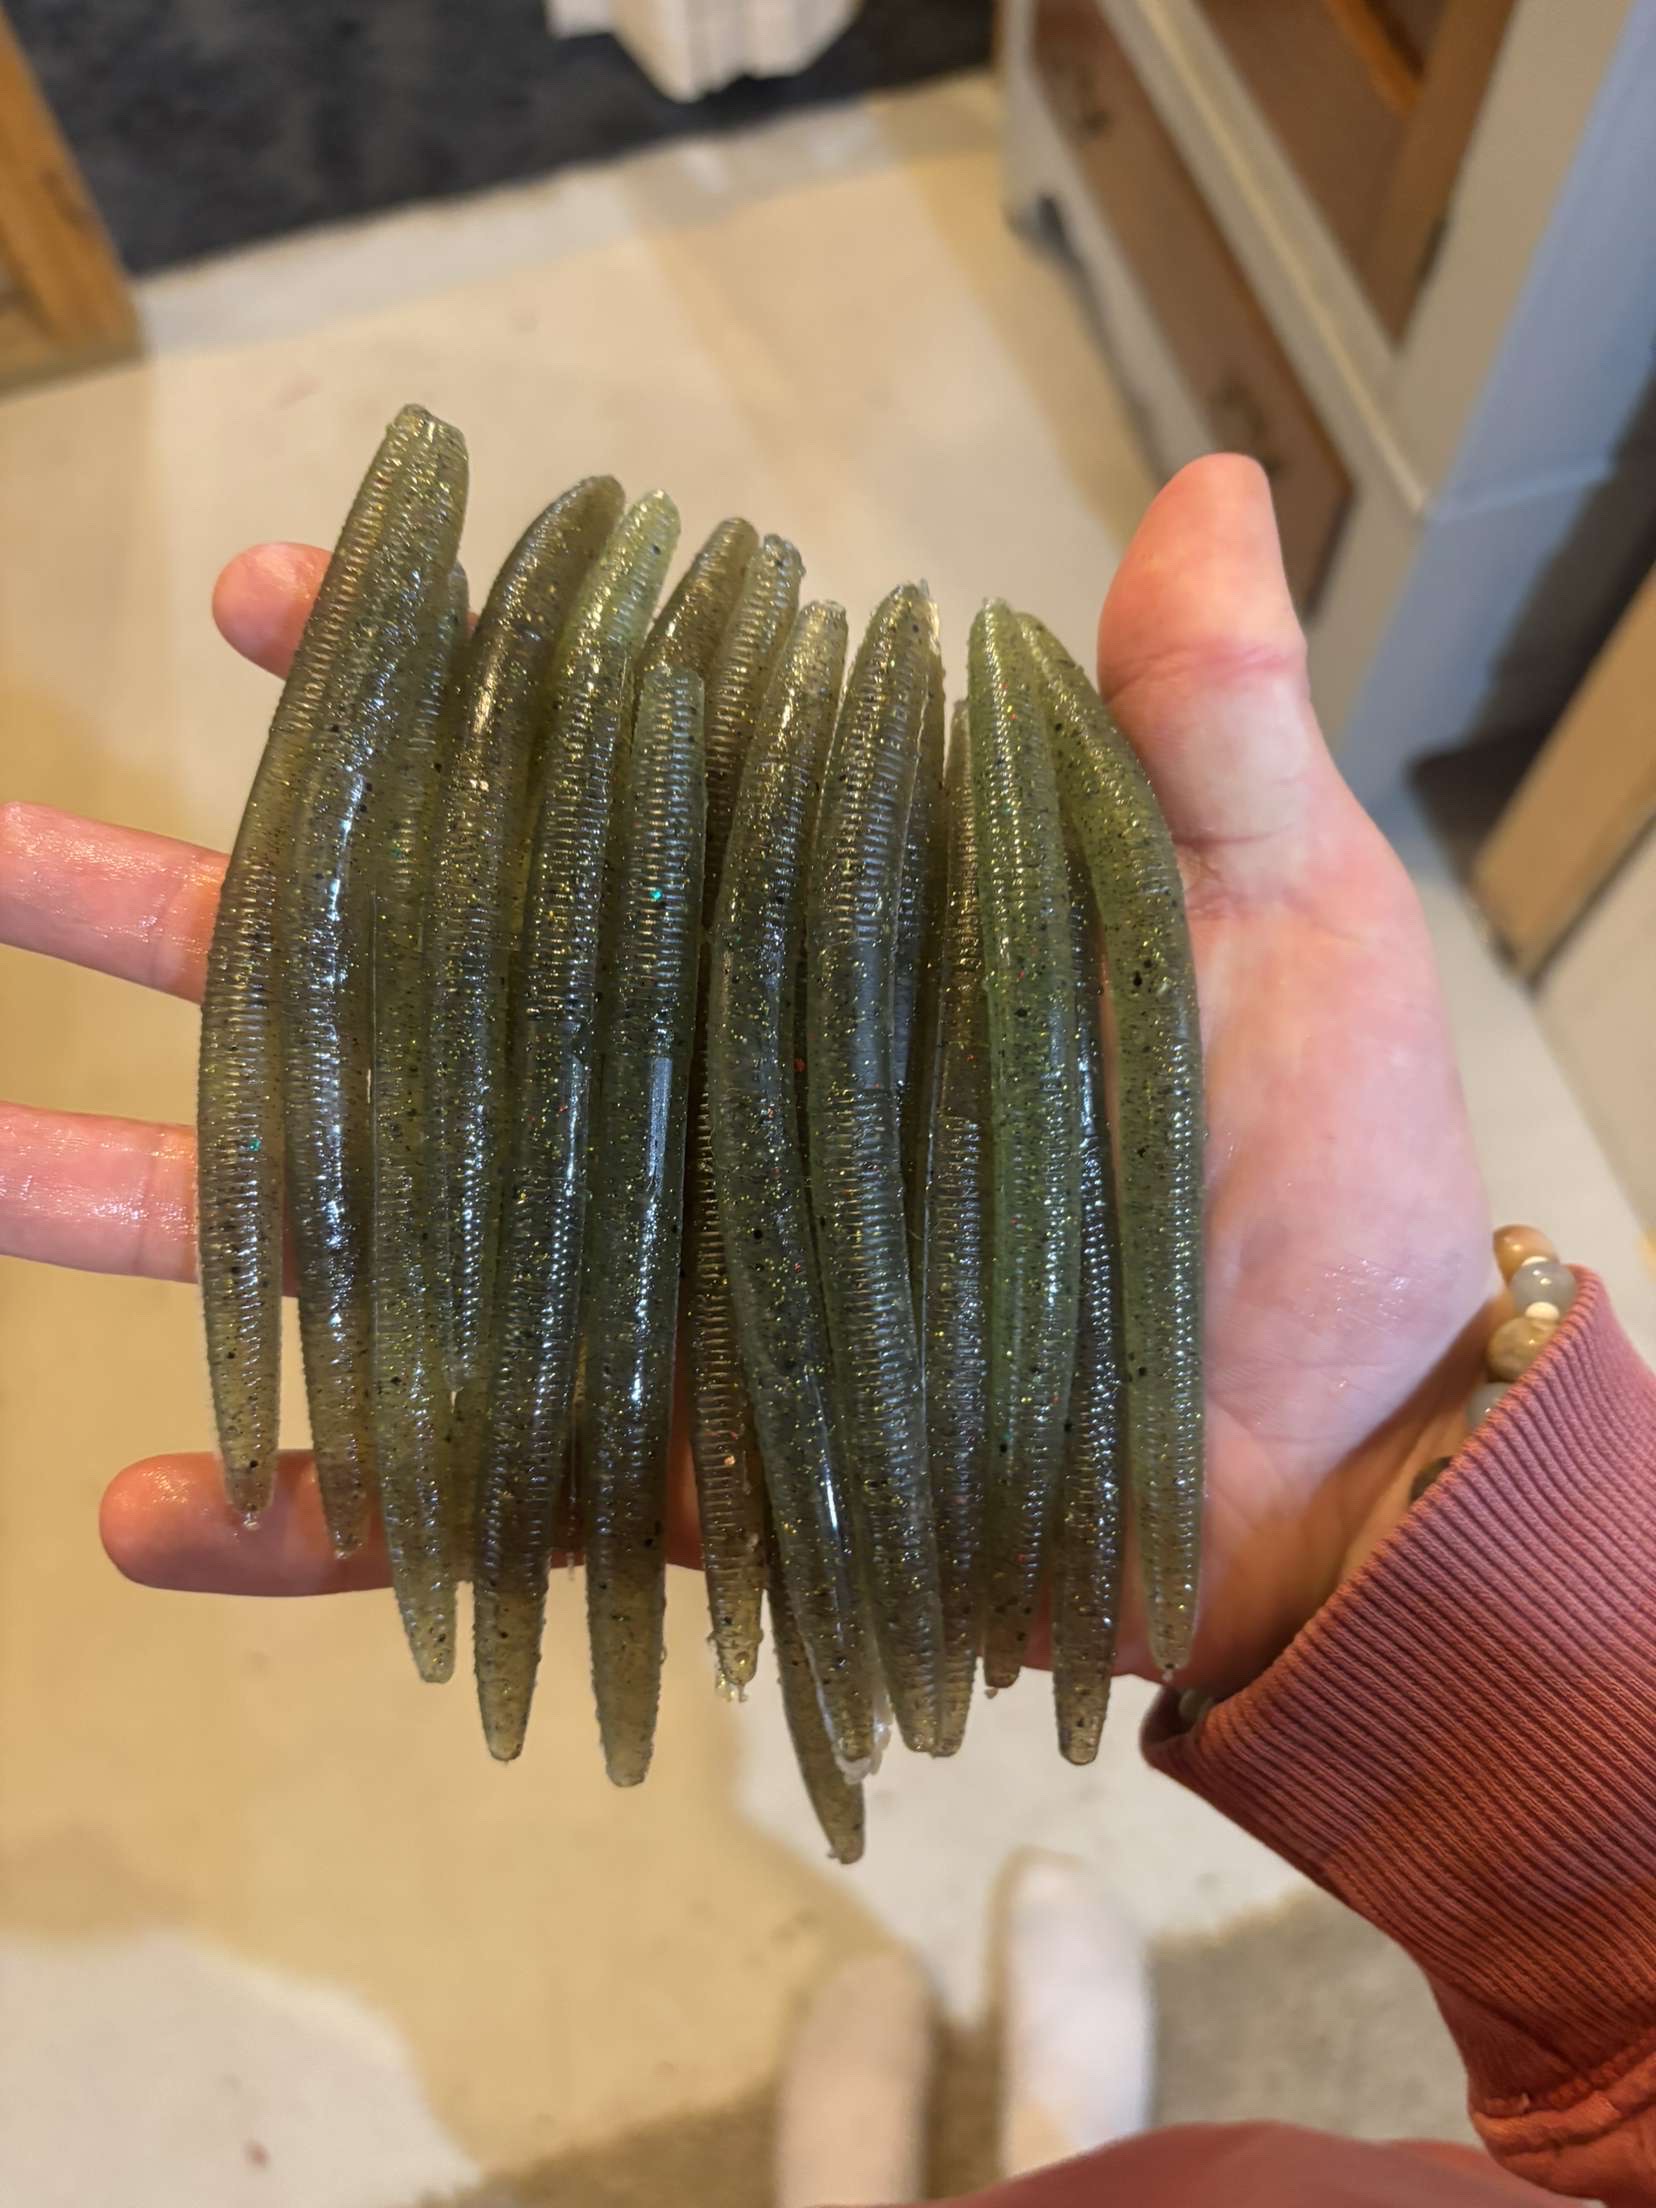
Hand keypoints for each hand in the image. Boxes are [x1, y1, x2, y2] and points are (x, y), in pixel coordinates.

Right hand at [0, 458, 1491, 1689]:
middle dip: (171, 919)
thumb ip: (1200, 739)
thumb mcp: (1279, 928)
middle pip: (392, 991)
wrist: (1335, 1468)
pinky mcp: (660, 1475)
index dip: (409, 689)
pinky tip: (144, 1513)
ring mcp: (648, 1289)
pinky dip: (304, 1518)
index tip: (269, 604)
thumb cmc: (1315, 1188)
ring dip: (149, 1206)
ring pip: (362, 1233)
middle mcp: (676, 1097)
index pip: (559, 788)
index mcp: (786, 939)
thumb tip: (1199, 493)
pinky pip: (452, 1500)